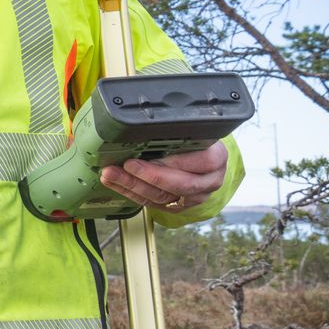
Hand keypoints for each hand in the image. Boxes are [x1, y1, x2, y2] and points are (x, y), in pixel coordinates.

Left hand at [98, 141, 228, 215]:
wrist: (203, 157)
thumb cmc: (195, 140)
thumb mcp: (192, 129)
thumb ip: (175, 130)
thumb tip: (143, 123)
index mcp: (217, 157)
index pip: (201, 162)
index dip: (173, 162)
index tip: (148, 157)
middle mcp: (210, 180)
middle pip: (180, 184)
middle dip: (147, 177)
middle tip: (123, 167)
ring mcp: (196, 196)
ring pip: (164, 196)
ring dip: (133, 186)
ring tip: (111, 174)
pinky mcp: (180, 205)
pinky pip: (154, 203)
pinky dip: (132, 193)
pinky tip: (117, 184)